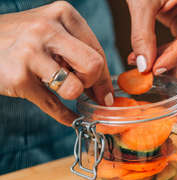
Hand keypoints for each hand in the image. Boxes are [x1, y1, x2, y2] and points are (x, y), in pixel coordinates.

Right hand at [0, 1, 113, 125]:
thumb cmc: (21, 39)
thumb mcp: (52, 33)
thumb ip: (80, 54)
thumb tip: (106, 94)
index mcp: (62, 13)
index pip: (98, 52)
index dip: (103, 76)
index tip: (103, 91)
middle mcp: (47, 29)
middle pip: (94, 67)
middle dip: (91, 84)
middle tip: (82, 88)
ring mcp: (31, 53)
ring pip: (75, 88)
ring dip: (71, 94)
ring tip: (58, 86)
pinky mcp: (19, 77)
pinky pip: (54, 106)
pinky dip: (66, 116)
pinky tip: (71, 118)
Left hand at [126, 0, 176, 77]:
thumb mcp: (143, 1)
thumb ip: (142, 35)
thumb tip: (143, 65)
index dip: (174, 56)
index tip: (155, 70)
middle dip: (169, 58)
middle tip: (147, 71)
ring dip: (166, 52)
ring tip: (142, 61)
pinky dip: (168, 43)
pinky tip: (151, 52)